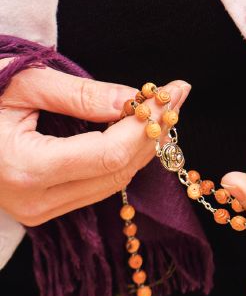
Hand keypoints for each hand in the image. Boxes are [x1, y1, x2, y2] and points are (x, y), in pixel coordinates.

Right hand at [0, 65, 189, 225]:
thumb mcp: (20, 83)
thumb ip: (80, 95)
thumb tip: (134, 101)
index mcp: (26, 168)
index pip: (109, 154)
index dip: (147, 125)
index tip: (173, 92)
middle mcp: (35, 200)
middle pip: (117, 172)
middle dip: (152, 133)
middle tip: (175, 95)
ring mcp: (38, 211)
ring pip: (111, 184)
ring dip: (140, 148)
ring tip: (159, 110)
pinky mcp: (41, 210)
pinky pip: (95, 188)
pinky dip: (119, 160)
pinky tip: (131, 132)